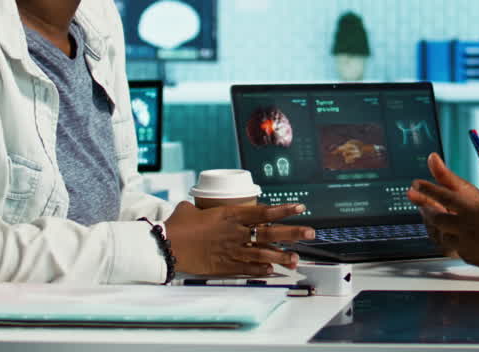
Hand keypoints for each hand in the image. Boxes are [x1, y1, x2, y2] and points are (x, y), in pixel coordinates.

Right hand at [163, 202, 315, 276]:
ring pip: (264, 253)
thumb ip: (201, 208)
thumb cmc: (178, 226)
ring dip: (282, 256)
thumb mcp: (192, 210)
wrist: (167, 246)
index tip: (300, 207)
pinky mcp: (225, 266)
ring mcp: (232, 250)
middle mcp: (236, 233)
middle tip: (311, 233)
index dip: (284, 209)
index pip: (264, 211)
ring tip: (297, 259)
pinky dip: (262, 270)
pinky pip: (248, 269)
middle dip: (293, 233)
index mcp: (231, 215)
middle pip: (270, 233)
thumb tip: (197, 207)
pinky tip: (273, 271)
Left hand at [407, 153, 478, 278]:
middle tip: (419, 205)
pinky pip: (458, 250)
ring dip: (439, 229)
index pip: (444, 196)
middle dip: (426, 210)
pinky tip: (457, 242)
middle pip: (438, 218)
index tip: (415, 184)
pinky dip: (454, 244)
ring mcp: (468, 245)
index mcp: (473, 209)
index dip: (428, 189)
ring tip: (437, 224)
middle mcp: (466, 227)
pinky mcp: (474, 259)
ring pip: (444, 237)